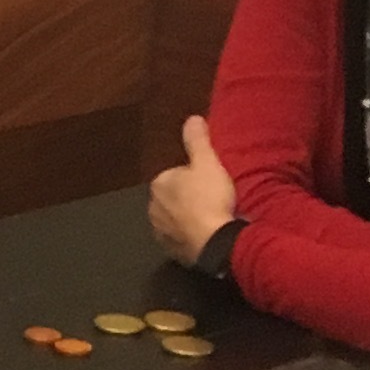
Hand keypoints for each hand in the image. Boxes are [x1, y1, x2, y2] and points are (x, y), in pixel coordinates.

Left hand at [146, 114, 235, 265]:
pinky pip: (182, 238)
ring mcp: (160, 232)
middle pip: (175, 197)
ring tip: (215, 217)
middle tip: (216, 199)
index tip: (212, 181)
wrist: (215, 242)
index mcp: (158, 184)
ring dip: (191, 218)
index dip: (196, 176)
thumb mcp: (208, 163)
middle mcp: (152, 208)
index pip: (176, 174)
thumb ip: (197, 140)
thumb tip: (192, 118)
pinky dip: (192, 236)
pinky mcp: (171, 252)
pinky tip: (209, 234)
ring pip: (177, 218)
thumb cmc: (210, 198)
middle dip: (191, 197)